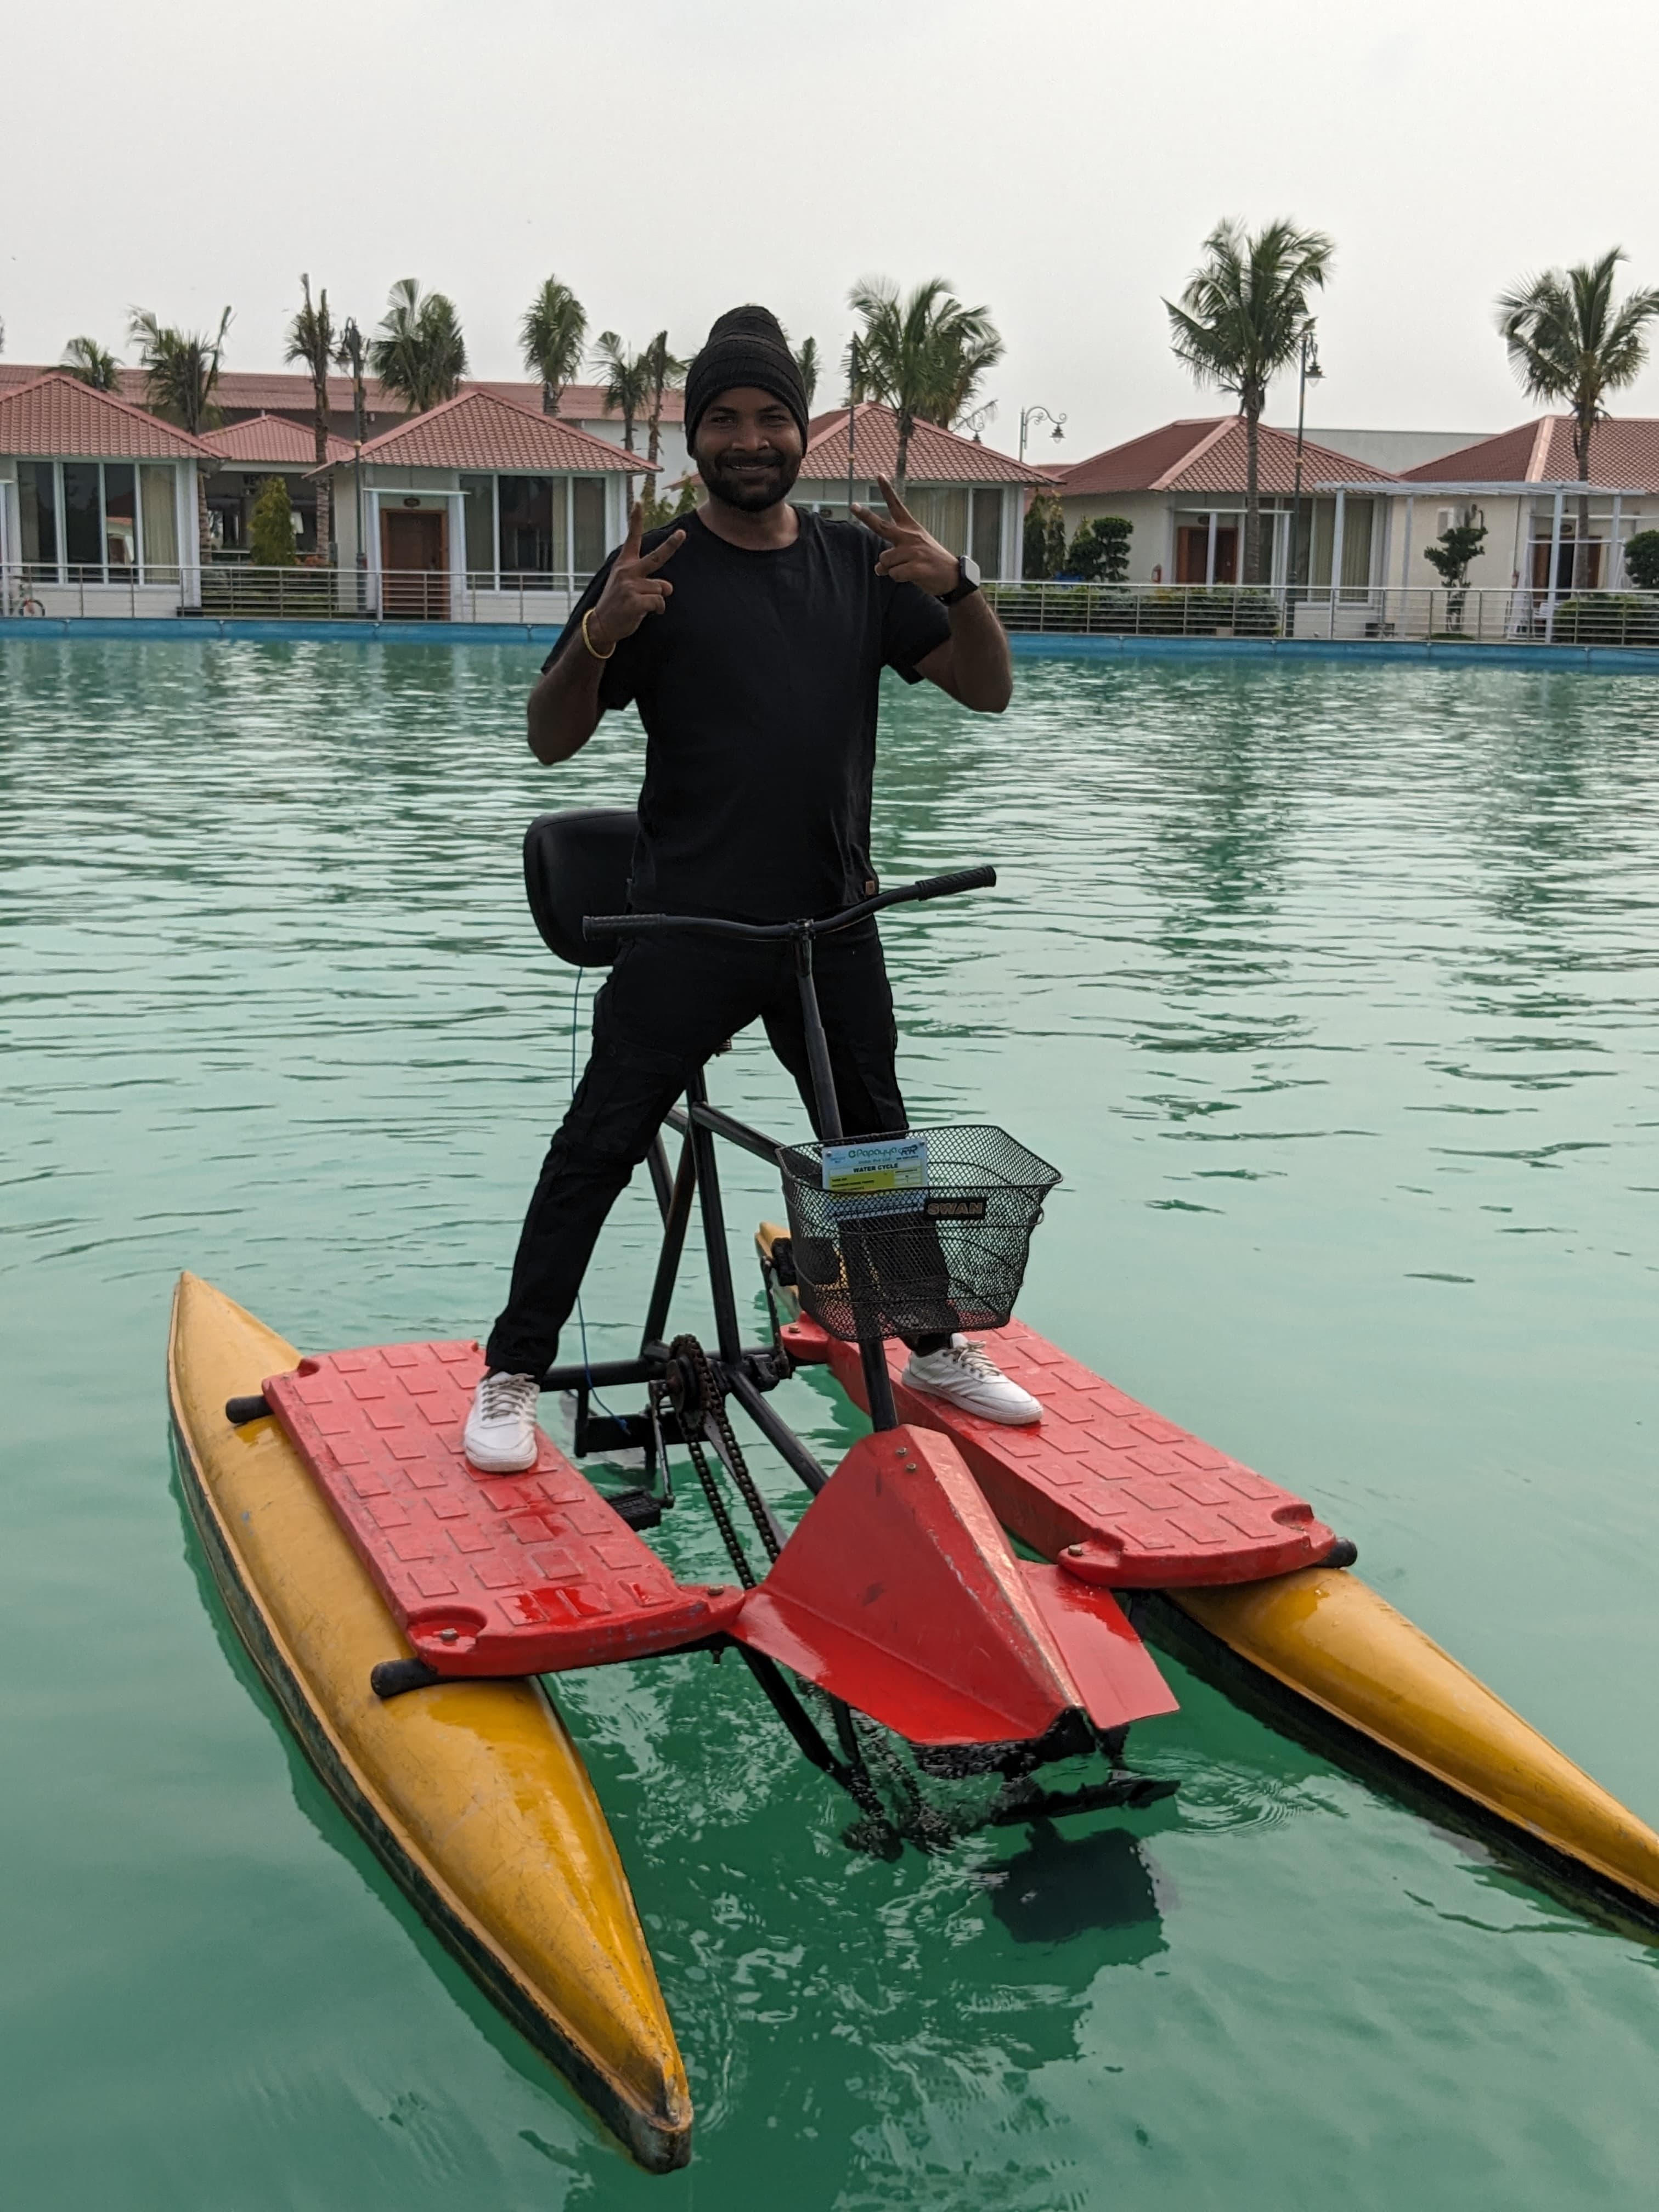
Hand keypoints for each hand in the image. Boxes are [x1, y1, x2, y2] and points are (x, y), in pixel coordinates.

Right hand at [588, 503, 684, 648]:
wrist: (601, 624)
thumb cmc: (617, 604)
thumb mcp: (623, 583)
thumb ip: (644, 579)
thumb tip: (668, 588)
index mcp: (625, 564)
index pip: (631, 538)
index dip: (635, 519)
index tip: (639, 502)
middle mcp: (628, 571)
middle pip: (657, 557)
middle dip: (672, 545)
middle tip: (682, 534)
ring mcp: (631, 585)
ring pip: (663, 588)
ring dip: (658, 599)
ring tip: (643, 604)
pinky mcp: (636, 601)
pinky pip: (659, 602)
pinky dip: (657, 609)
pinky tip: (644, 612)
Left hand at [852, 476, 958, 596]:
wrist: (953, 577)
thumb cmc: (930, 563)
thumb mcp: (914, 552)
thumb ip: (894, 555)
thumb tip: (878, 568)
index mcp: (911, 528)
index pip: (897, 506)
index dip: (887, 491)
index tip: (879, 475)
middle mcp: (910, 536)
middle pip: (882, 526)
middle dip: (865, 516)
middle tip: (852, 506)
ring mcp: (914, 551)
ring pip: (884, 561)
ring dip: (890, 569)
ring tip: (907, 570)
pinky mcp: (917, 567)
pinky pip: (894, 574)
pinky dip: (899, 578)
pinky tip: (913, 576)